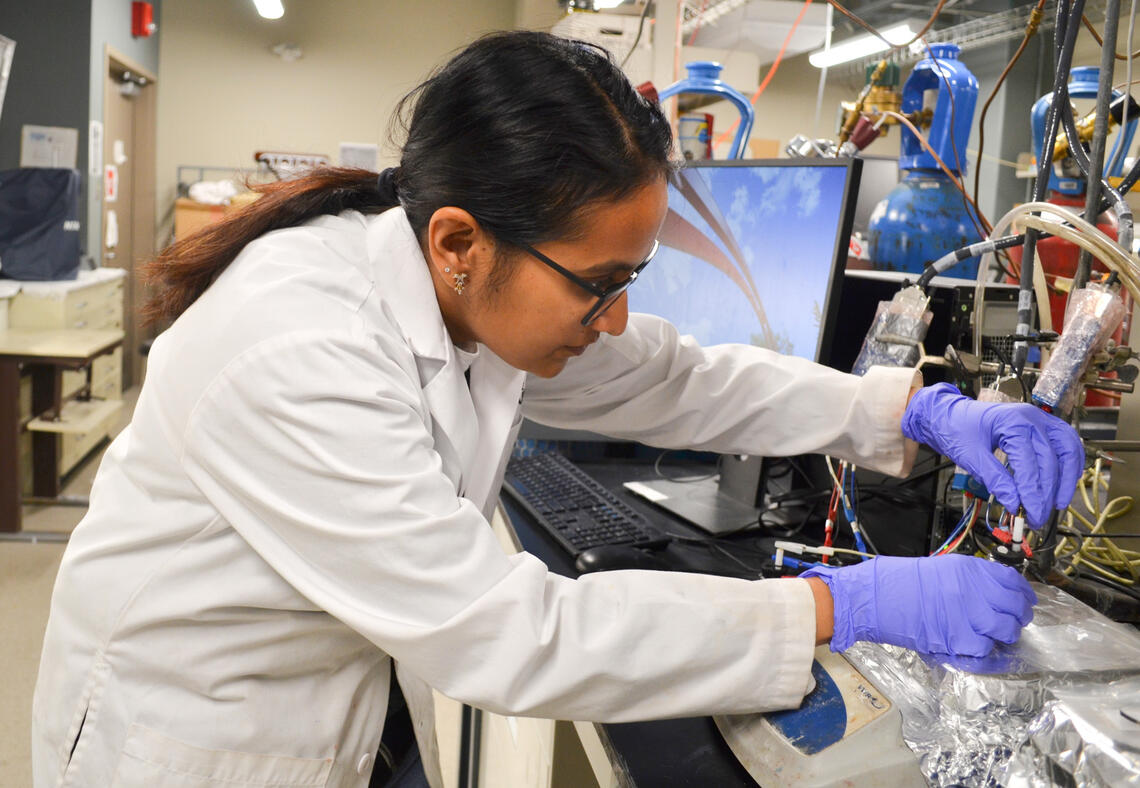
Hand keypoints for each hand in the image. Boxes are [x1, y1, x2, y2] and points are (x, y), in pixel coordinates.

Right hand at [802, 555, 1036, 656]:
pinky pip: (985, 651)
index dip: (1024, 595)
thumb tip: (997, 594)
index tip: (1025, 601)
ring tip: (995, 637)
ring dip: (1004, 636)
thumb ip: (972, 579)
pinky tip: (979, 648)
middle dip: (1018, 618)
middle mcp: (974, 590)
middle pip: (1015, 609)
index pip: (1014, 583)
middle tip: (1012, 622)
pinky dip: (986, 654)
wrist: (877, 597)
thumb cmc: (901, 581)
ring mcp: (968, 615)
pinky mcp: (957, 639)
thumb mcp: (942, 569)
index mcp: (970, 569)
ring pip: (1006, 631)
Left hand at [901, 383, 1082, 527]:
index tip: (1028, 515)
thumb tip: (1013, 503)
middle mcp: (1033, 419)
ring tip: (1056, 505)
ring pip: (1068, 451)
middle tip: (1037, 517)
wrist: (951, 415)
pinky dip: (1070, 466)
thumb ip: (993, 479)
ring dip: (1065, 480)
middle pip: (1051, 460)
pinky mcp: (1044, 427)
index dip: (1031, 493)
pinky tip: (1063, 484)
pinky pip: (1067, 446)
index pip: (1030, 464)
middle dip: (1046, 493)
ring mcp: (1041, 421)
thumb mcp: (970, 456)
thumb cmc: (958, 428)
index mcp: (1013, 422)